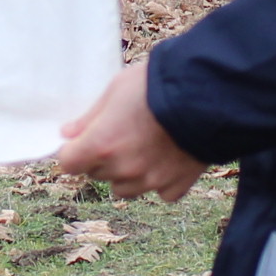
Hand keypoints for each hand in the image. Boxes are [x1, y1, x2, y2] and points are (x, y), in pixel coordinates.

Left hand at [54, 58, 203, 201]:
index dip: (73, 151)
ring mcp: (150, 180)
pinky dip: (160, 180)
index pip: (69, 163)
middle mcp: (123, 168)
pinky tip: (167, 158)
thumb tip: (68, 134)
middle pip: (96, 174)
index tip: (81, 141)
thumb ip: (90, 117)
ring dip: (127, 173)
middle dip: (101, 158)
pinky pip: (159, 192)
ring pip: (124, 189)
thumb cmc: (156, 84)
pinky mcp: (177, 185)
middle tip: (120, 133)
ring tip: (143, 147)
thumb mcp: (116, 89)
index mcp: (101, 144)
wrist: (207, 91)